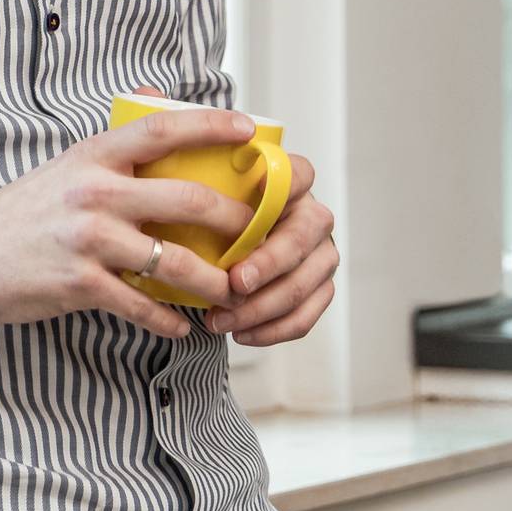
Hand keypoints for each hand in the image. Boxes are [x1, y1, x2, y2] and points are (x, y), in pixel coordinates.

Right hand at [0, 107, 263, 337]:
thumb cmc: (27, 210)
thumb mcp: (68, 165)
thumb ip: (115, 146)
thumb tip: (161, 107)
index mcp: (94, 157)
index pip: (162, 130)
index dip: (210, 126)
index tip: (248, 130)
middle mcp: (95, 193)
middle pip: (187, 200)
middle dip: (235, 220)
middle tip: (259, 232)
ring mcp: (90, 240)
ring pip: (174, 262)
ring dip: (214, 281)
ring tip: (233, 290)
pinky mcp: (82, 283)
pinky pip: (142, 305)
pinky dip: (168, 320)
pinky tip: (182, 325)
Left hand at [202, 148, 338, 345]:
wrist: (225, 247)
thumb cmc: (213, 217)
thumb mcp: (209, 197)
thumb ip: (209, 194)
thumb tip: (189, 201)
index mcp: (291, 184)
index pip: (297, 175)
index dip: (282, 185)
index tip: (256, 193)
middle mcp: (313, 217)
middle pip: (301, 238)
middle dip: (267, 264)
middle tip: (234, 284)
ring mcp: (322, 255)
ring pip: (303, 284)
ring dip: (261, 308)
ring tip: (220, 320)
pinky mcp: (321, 288)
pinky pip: (305, 315)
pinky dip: (273, 330)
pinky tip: (241, 334)